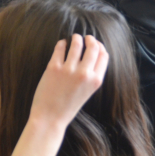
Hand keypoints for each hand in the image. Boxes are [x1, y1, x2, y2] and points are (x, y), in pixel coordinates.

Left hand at [7, 35, 108, 155]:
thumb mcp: (88, 92)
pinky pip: (60, 48)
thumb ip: (92, 75)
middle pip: (93, 47)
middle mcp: (84, 74)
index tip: (95, 43)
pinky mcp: (53, 68)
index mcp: (96, 81)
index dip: (100, 47)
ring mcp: (69, 70)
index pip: (104, 55)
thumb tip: (94, 53)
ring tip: (74, 38)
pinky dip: (62, 43)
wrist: (50, 118)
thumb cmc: (68, 106)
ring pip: (76, 43)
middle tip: (86, 37)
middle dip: (90, 39)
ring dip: (76, 38)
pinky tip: (62, 44)